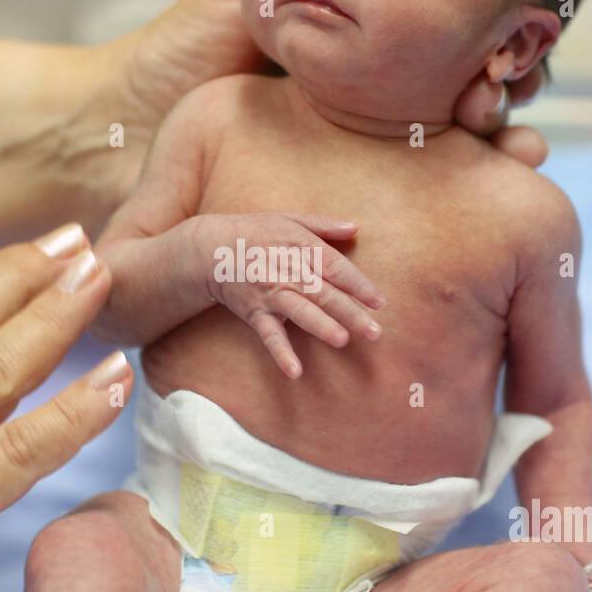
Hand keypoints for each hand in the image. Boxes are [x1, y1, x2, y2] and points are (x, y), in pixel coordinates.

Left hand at [110, 0, 548, 169]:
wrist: (128, 134)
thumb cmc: (181, 54)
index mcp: (367, 45)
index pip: (452, 33)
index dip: (495, 33)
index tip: (516, 31)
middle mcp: (379, 100)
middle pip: (471, 92)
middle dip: (510, 90)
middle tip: (512, 91)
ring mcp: (368, 152)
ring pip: (456, 151)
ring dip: (503, 146)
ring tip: (523, 147)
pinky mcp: (349, 196)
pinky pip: (415, 197)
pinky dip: (464, 194)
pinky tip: (500, 187)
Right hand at [195, 212, 385, 377]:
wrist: (211, 248)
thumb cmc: (256, 232)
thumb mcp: (290, 219)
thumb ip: (324, 225)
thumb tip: (355, 227)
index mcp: (302, 248)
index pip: (337, 268)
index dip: (359, 285)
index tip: (379, 302)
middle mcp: (288, 271)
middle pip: (324, 293)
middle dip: (350, 312)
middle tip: (374, 331)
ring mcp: (271, 293)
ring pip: (300, 311)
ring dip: (321, 326)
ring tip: (342, 340)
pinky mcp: (255, 312)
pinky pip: (269, 334)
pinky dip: (281, 352)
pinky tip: (295, 371)